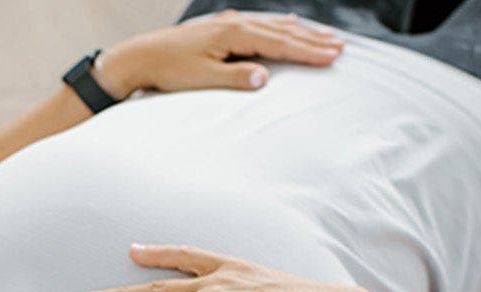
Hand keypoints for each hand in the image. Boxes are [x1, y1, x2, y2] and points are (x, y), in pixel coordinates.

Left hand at [97, 9, 343, 99]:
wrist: (140, 57)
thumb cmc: (170, 72)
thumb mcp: (203, 79)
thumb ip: (235, 78)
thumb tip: (264, 78)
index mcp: (233, 33)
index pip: (280, 43)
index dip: (309, 51)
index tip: (334, 56)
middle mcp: (233, 23)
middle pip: (281, 31)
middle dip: (312, 40)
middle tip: (341, 46)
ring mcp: (226, 23)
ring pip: (272, 25)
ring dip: (299, 32)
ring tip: (324, 36)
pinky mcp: (219, 27)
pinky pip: (258, 24)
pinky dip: (277, 26)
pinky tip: (287, 24)